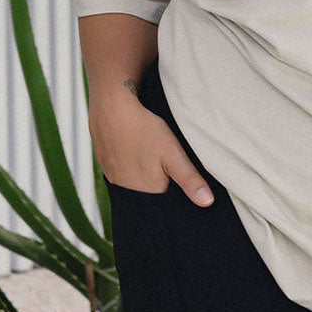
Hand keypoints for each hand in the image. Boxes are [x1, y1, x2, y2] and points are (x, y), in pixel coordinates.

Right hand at [89, 94, 214, 206]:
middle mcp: (126, 191)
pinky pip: (121, 172)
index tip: (177, 175)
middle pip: (149, 192)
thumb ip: (189, 179)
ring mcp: (113, 178)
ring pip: (134, 182)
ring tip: (149, 154)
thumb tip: (207, 202)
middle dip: (159, 181)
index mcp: (146, 193)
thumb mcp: (173, 154)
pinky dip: (130, 164)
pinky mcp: (105, 165)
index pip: (165, 202)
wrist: (111, 109)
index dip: (173, 189)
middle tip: (163, 160)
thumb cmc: (144, 131)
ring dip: (143, 173)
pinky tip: (136, 149)